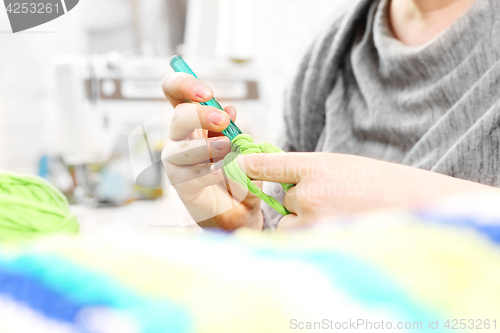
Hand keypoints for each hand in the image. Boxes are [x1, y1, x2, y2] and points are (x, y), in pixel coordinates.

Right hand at [161, 72, 262, 229]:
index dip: (184, 85)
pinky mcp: (180, 184)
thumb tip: (230, 109)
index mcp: (193, 122)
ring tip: (229, 149)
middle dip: (200, 115)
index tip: (207, 93)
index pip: (175, 93)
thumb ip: (232, 129)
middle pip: (177, 117)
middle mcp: (180, 138)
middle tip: (223, 121)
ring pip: (181, 148)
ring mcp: (177, 161)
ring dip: (207, 146)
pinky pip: (191, 175)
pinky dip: (210, 172)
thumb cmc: (238, 172)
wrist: (241, 209)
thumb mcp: (240, 147)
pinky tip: (224, 171)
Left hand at [238, 152, 497, 229]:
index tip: (238, 169)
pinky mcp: (319, 245)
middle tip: (329, 202)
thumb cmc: (389, 186)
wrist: (423, 209)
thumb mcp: (347, 166)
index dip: (249, 167)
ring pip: (288, 223)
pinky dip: (311, 238)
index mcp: (317, 164)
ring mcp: (312, 222)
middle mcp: (309, 192)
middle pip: (281, 200)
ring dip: (302, 223)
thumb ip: (313, 172)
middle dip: (295, 203)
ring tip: (338, 217)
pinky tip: (338, 229)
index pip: (267, 164)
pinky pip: (300, 241)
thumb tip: (283, 181)